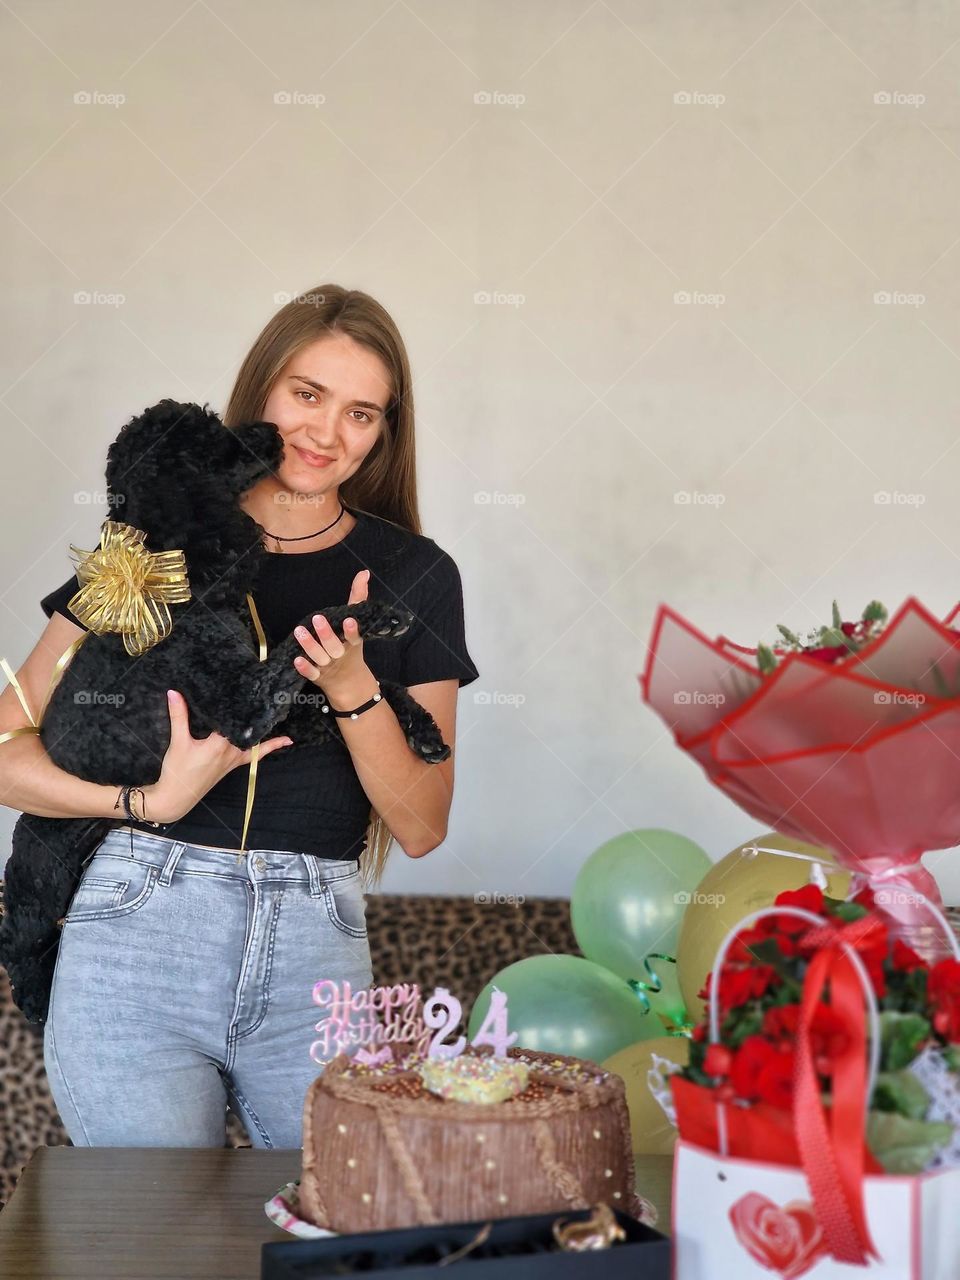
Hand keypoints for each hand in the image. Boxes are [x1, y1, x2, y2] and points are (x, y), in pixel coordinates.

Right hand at [143, 690, 293, 823]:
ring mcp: (234, 759)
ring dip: (262, 726)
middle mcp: (231, 751)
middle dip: (254, 712)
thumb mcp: (178, 741)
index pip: (235, 720)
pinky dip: (270, 746)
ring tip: (275, 709)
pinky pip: (256, 754)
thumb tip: (174, 692)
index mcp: (219, 744)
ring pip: (253, 739)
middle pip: (246, 728)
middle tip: (265, 694)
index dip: (241, 704)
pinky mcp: (233, 765)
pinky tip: (286, 741)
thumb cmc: (177, 771)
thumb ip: (178, 716)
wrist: (176, 798)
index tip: (250, 688)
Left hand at [293, 568, 373, 699]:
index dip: (352, 630)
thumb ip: (358, 597)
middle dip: (326, 634)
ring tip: (299, 631)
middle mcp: (340, 655)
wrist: (349, 682)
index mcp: (352, 643)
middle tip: (316, 618)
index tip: (349, 620)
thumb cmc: (350, 646)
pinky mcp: (318, 676)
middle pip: (334, 646)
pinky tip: (296, 659)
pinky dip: (304, 668)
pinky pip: (311, 673)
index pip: (355, 636)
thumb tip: (363, 573)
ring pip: (319, 657)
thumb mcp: (358, 624)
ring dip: (310, 645)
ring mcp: (328, 666)